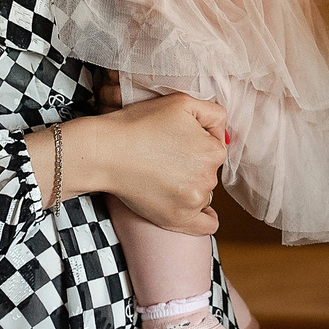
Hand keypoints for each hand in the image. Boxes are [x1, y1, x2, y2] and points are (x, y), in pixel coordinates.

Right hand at [40, 92, 227, 234]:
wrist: (105, 151)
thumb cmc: (139, 124)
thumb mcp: (181, 102)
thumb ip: (213, 113)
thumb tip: (223, 133)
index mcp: (214, 151)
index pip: (214, 146)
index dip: (195, 140)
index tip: (174, 138)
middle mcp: (209, 178)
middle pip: (208, 170)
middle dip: (192, 163)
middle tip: (163, 155)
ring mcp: (193, 202)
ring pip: (202, 191)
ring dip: (188, 185)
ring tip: (159, 174)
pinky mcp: (177, 219)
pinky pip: (206, 225)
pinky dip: (204, 217)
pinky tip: (193, 208)